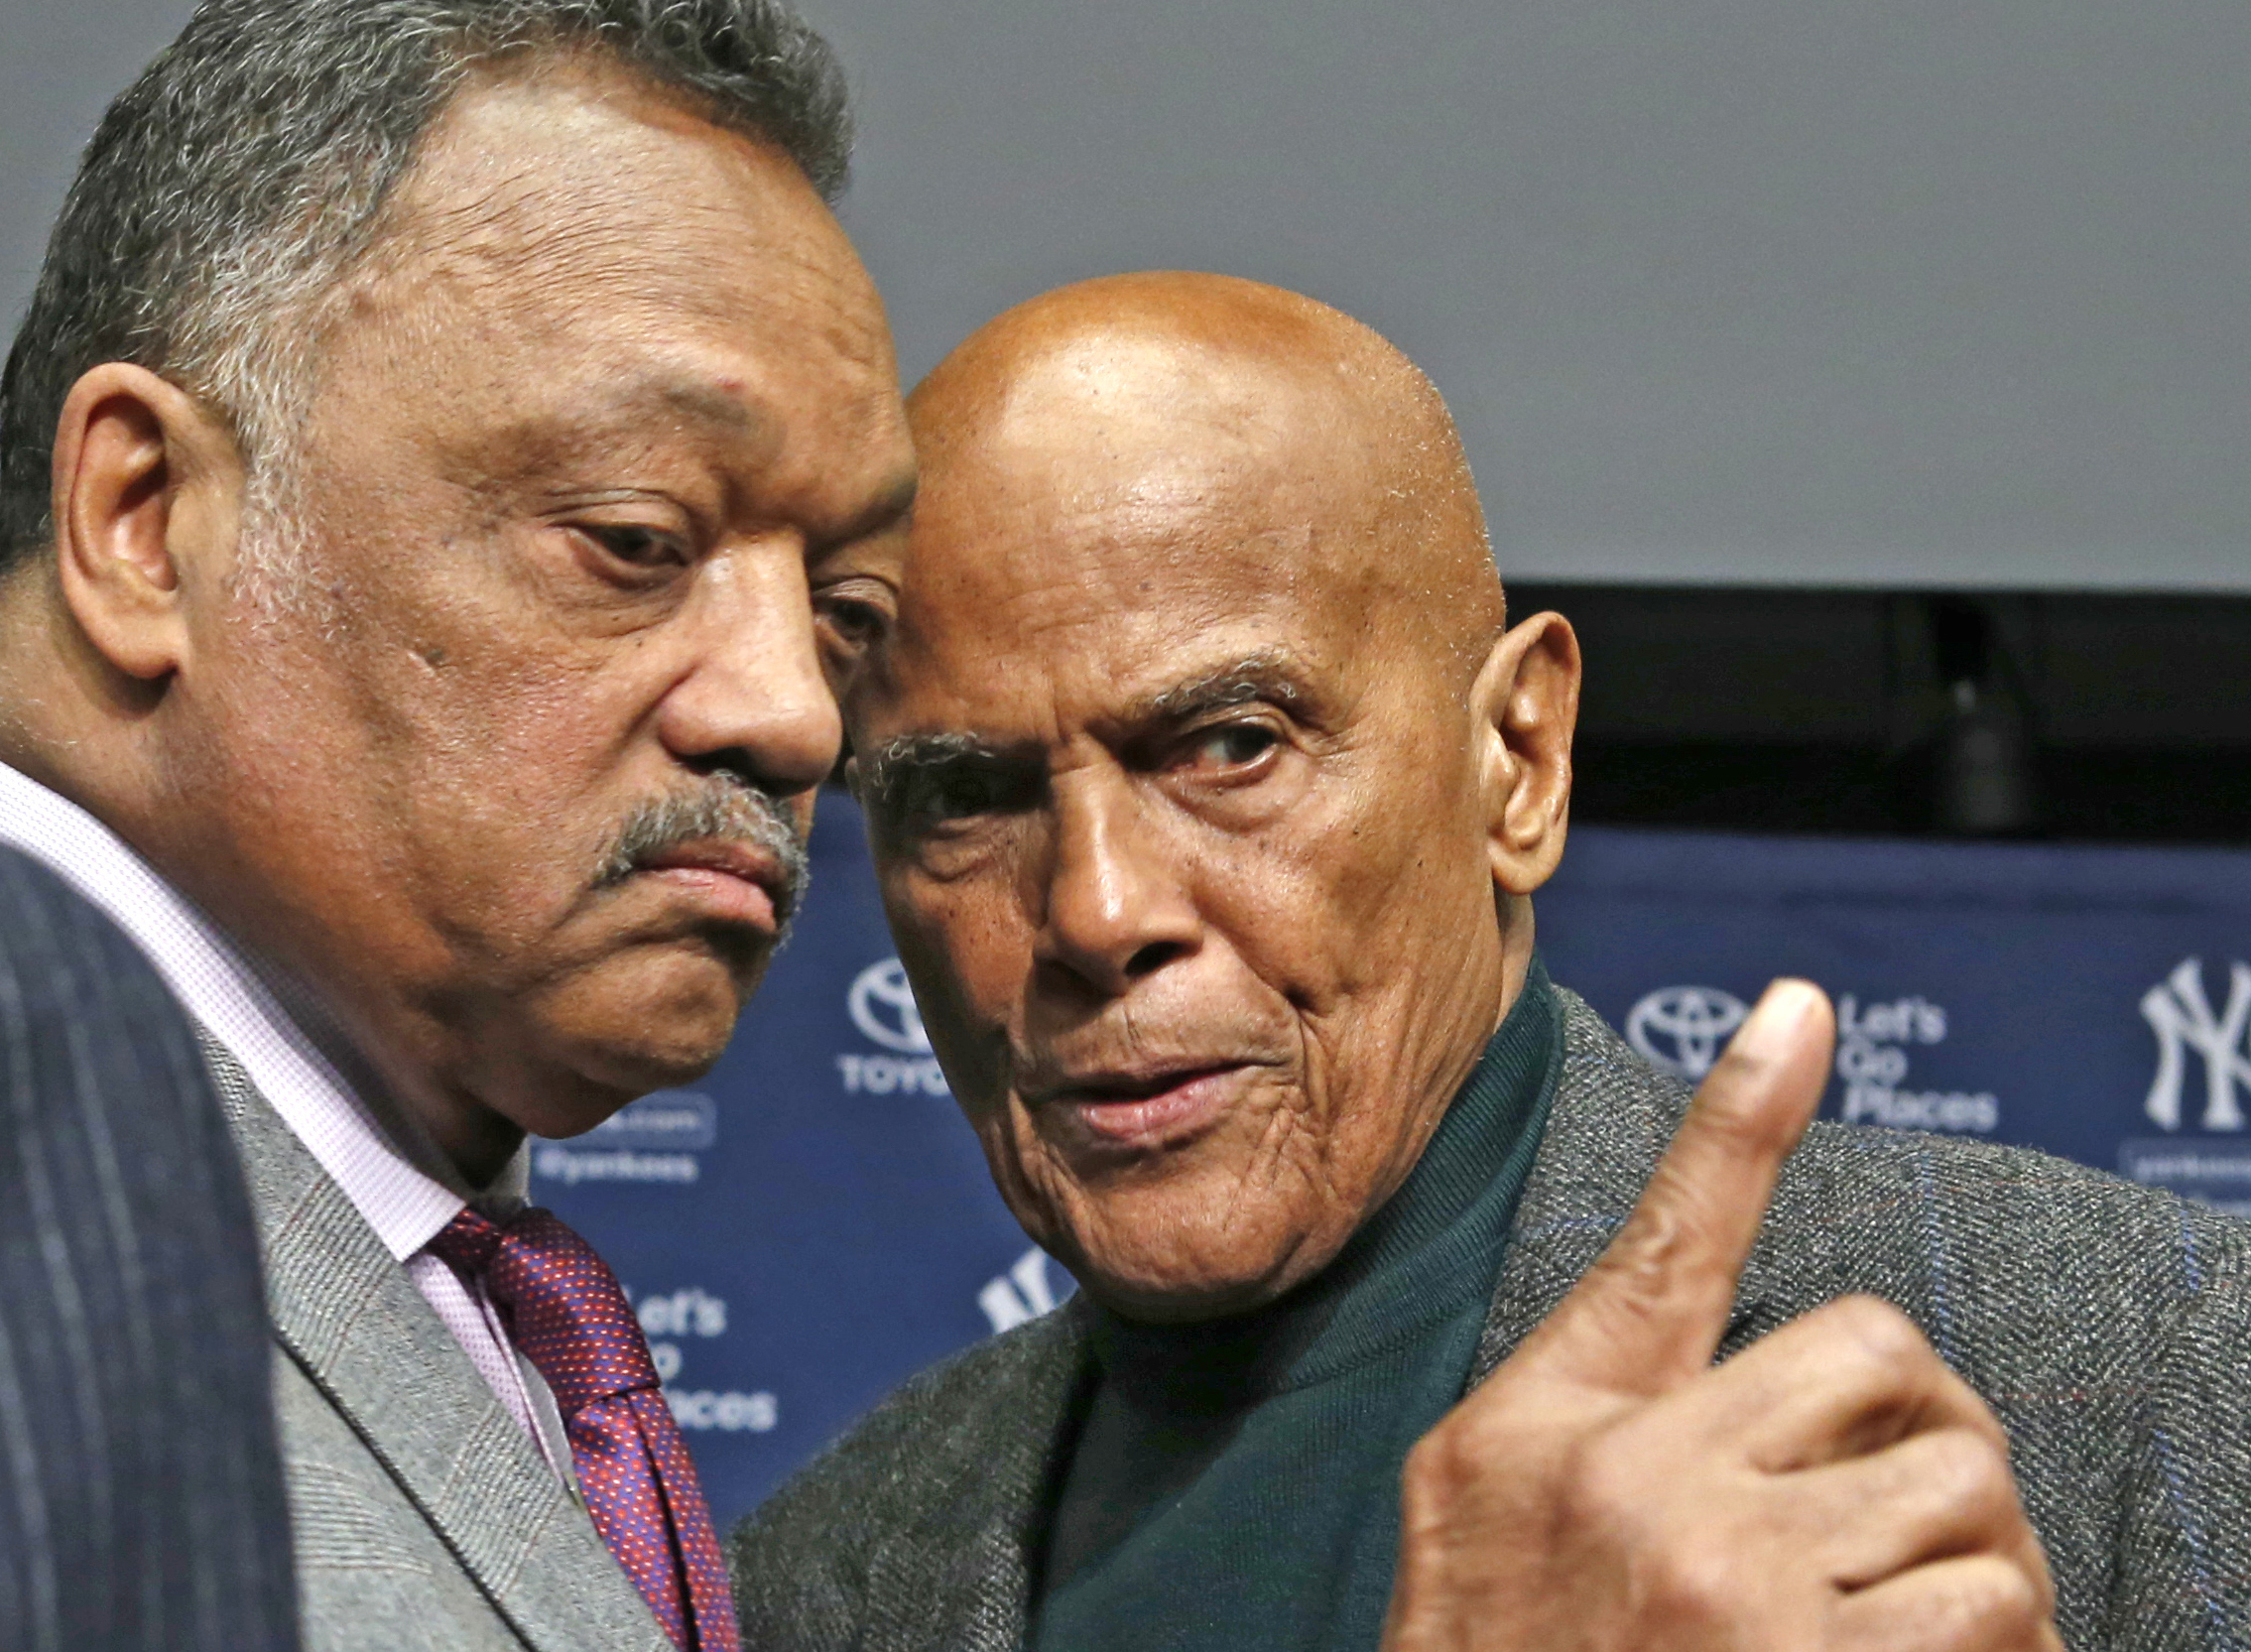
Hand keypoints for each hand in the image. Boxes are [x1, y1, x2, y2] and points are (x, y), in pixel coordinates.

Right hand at [1382, 980, 2061, 1651]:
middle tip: (1902, 1504)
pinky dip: (1990, 1650)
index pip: (1668, 1237)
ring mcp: (1731, 1592)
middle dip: (1922, 1430)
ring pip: (1960, 1494)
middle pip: (1882, 1360)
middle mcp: (1640, 1483)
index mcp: (1556, 1423)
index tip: (1805, 1008)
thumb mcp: (1486, 1500)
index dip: (1741, 1113)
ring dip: (1968, 1560)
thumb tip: (1689, 1320)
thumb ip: (1594, 1395)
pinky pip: (1987, 1615)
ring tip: (1903, 1622)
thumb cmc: (1492, 1649)